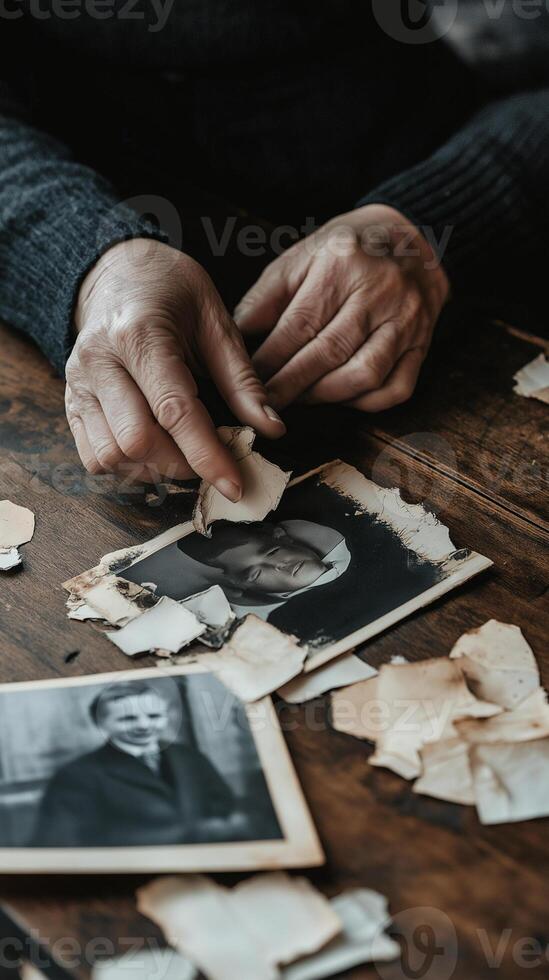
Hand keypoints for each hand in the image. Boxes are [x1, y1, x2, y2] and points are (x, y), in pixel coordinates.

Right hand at [65, 239, 284, 499]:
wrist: (116, 272)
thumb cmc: (171, 290)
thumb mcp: (215, 319)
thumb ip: (242, 378)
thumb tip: (270, 428)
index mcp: (139, 333)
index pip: (174, 411)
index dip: (207, 455)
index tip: (235, 485)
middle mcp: (99, 361)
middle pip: (138, 441)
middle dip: (181, 464)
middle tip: (211, 460)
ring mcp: (78, 383)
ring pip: (112, 455)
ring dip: (153, 469)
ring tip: (183, 454)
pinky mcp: (71, 401)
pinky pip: (93, 456)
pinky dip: (127, 467)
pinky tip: (154, 452)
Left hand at [234, 205, 449, 411]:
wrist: (411, 239)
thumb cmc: (346, 252)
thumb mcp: (301, 257)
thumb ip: (266, 297)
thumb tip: (237, 338)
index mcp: (343, 263)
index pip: (300, 323)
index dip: (271, 359)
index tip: (248, 382)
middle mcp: (380, 291)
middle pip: (331, 352)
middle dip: (292, 384)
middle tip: (265, 404)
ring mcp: (407, 320)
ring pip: (366, 374)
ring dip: (326, 396)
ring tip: (300, 399)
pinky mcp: (423, 344)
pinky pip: (396, 388)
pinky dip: (365, 402)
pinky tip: (340, 398)